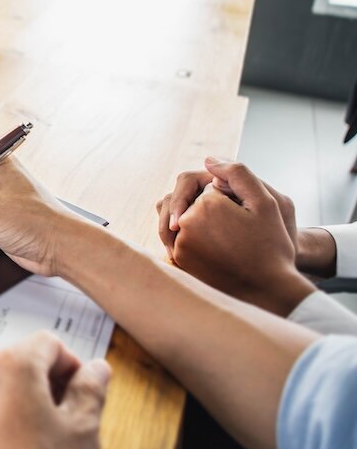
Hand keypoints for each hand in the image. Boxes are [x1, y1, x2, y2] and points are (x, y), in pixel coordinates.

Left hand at [0, 332, 110, 448]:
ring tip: (34, 439)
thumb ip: (91, 392)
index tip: (80, 392)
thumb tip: (96, 371)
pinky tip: (6, 448)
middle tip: (62, 418)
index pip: (50, 343)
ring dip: (18, 400)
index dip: (72, 366)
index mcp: (13, 364)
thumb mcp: (81, 433)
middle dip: (45, 383)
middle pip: (20, 360)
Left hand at [169, 157, 316, 315]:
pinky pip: (177, 242)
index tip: (245, 216)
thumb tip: (209, 160)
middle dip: (208, 210)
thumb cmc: (271, 245)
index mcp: (204, 206)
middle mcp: (184, 226)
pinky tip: (215, 250)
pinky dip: (193, 240)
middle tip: (236, 229)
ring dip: (197, 223)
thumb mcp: (266, 203)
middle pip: (190, 203)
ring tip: (225, 238)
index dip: (229, 199)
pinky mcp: (178, 263)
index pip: (209, 189)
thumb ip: (237, 174)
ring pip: (181, 222)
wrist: (267, 288)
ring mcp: (178, 246)